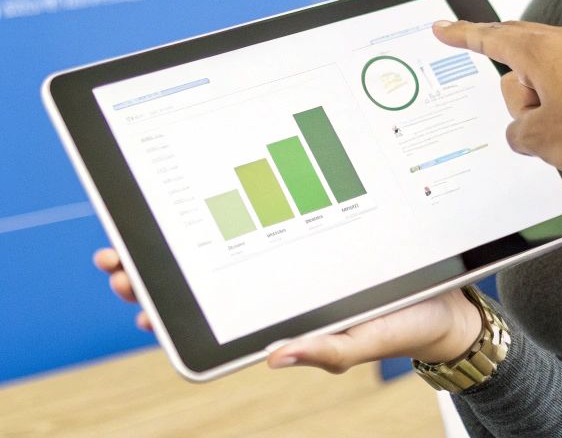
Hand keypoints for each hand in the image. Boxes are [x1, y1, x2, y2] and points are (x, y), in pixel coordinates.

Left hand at [94, 248, 482, 369]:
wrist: (448, 302)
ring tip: (131, 247)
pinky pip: (252, 225)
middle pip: (198, 283)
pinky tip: (195, 205)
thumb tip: (277, 356)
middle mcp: (272, 293)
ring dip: (171, 249)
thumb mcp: (368, 339)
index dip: (163, 303)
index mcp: (277, 320)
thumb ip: (328, 350)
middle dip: (151, 272)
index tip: (129, 286)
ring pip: (214, 255)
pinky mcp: (304, 238)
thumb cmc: (406, 324)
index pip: (208, 316)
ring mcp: (284, 265)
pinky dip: (216, 218)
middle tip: (113, 261)